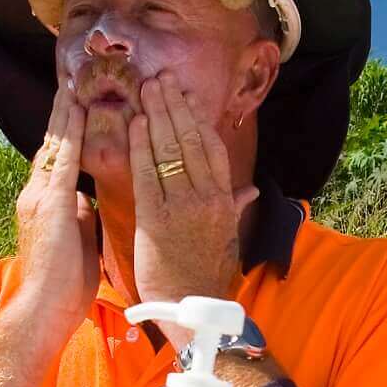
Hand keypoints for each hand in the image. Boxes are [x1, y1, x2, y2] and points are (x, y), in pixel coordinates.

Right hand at [0, 85, 98, 350]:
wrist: (43, 310)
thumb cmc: (63, 286)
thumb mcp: (76, 241)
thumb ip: (80, 216)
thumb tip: (87, 200)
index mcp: (44, 204)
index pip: (56, 159)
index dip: (65, 131)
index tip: (74, 104)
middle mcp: (36, 194)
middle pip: (51, 144)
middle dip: (61, 113)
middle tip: (69, 79)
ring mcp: (39, 197)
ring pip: (54, 145)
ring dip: (64, 113)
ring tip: (72, 82)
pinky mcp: (49, 204)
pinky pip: (62, 160)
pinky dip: (70, 132)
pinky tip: (77, 109)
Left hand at [128, 75, 255, 306]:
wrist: (192, 308)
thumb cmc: (207, 274)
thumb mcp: (229, 237)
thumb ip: (237, 206)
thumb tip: (250, 189)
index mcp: (224, 199)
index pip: (211, 148)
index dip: (197, 118)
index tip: (186, 95)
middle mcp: (206, 197)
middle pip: (189, 140)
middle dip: (174, 106)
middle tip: (161, 78)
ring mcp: (181, 206)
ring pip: (169, 150)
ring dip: (157, 115)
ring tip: (147, 89)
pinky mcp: (155, 219)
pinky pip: (147, 174)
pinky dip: (141, 146)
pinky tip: (136, 123)